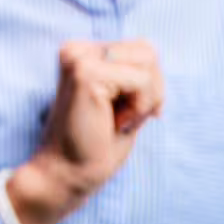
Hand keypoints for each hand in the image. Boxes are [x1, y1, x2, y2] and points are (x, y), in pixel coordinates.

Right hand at [9, 40, 164, 223]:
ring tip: (117, 121)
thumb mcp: (123, 100)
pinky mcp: (85, 73)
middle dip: (152, 91)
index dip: (150, 85)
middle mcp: (76, 50)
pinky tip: (114, 123)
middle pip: (148, 51)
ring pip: (148, 63)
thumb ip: (133, 72)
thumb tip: (154, 54)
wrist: (69, 174)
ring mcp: (78, 59)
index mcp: (81, 52)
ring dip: (145, 101)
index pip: (142, 49)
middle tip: (122, 119)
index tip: (129, 114)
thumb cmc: (98, 143)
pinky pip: (142, 81)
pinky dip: (139, 108)